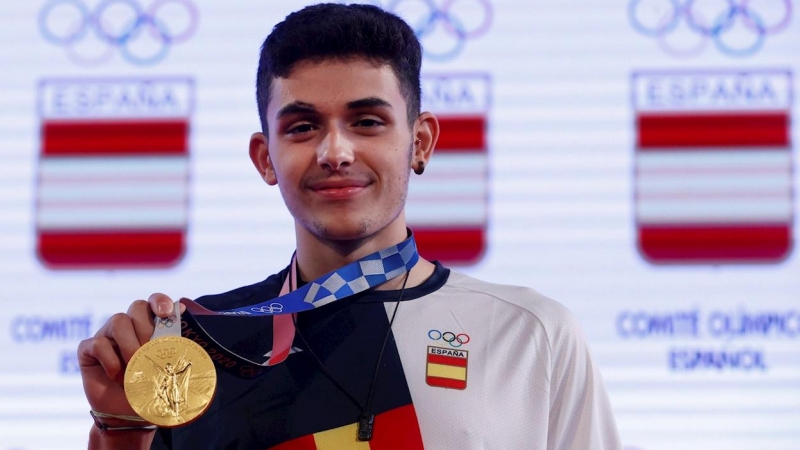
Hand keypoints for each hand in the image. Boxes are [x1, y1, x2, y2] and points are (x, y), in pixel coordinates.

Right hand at [77, 293, 176, 416]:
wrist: (127, 414)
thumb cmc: (150, 388)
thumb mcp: (168, 369)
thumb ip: (175, 345)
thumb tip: (183, 314)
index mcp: (149, 326)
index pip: (154, 301)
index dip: (160, 301)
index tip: (166, 313)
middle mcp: (128, 326)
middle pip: (136, 307)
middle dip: (147, 328)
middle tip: (151, 352)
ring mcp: (107, 335)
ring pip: (118, 321)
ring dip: (130, 345)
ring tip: (134, 366)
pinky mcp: (88, 350)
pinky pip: (97, 343)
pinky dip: (110, 360)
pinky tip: (117, 376)